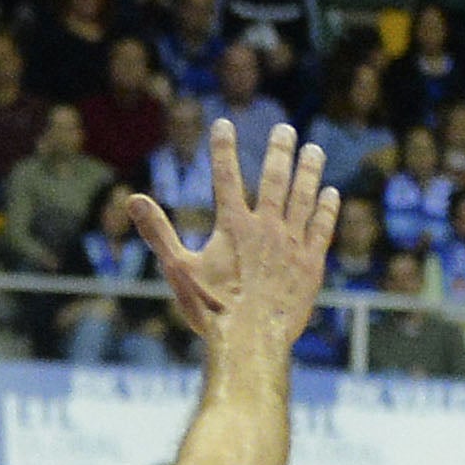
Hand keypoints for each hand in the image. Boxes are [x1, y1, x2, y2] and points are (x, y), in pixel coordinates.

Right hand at [127, 120, 335, 352]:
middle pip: (275, 179)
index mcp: (233, 227)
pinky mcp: (311, 264)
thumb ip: (157, 231)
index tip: (224, 123)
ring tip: (315, 149)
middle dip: (279, 150)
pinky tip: (332, 193)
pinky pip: (322, 228)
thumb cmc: (211, 309)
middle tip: (285, 128)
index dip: (223, 148)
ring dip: (310, 171)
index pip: (225, 176)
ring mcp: (292, 244)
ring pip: (304, 197)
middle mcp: (266, 227)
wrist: (250, 341)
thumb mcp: (177, 269)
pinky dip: (327, 208)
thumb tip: (133, 200)